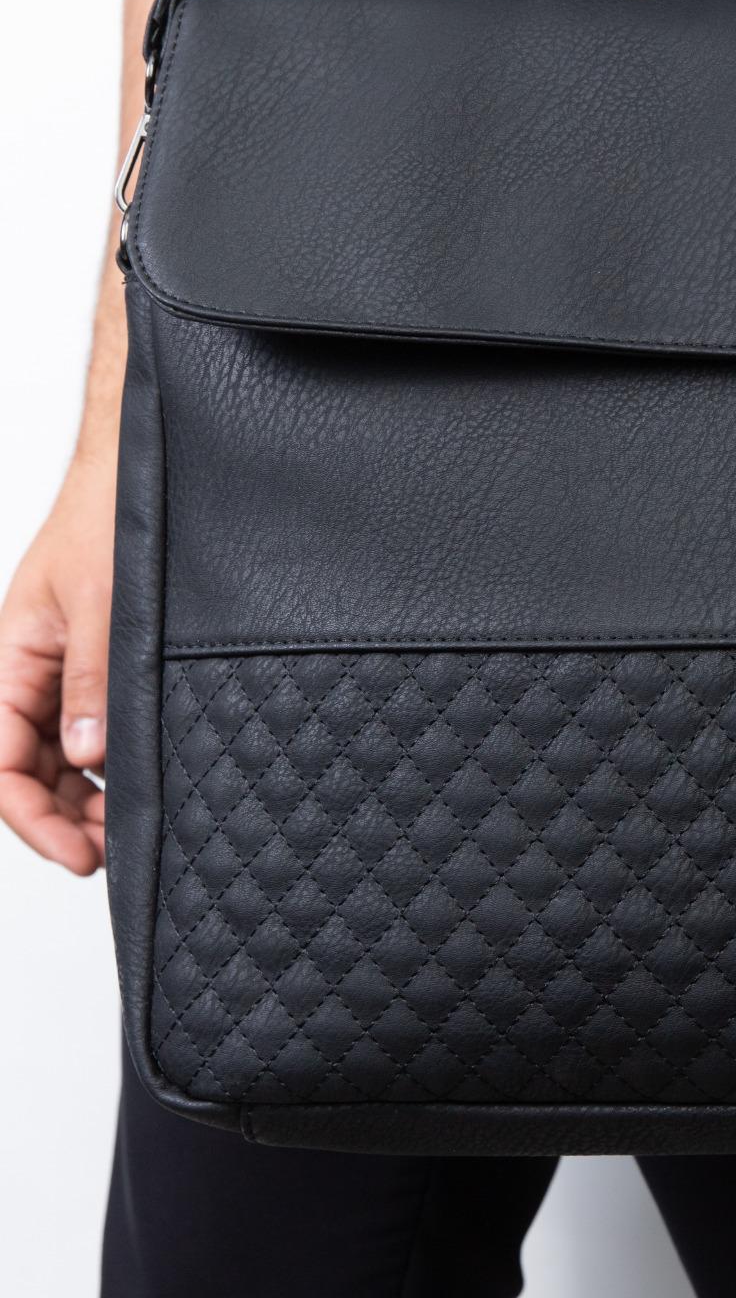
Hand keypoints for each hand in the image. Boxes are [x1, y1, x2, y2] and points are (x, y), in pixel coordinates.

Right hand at [0, 459, 116, 875]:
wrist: (130, 474)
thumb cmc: (104, 522)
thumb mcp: (100, 605)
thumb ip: (90, 680)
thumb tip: (86, 756)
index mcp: (6, 661)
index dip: (31, 817)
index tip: (76, 852)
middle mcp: (25, 673)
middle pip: (24, 771)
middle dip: (61, 818)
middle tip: (111, 851)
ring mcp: (55, 671)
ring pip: (54, 757)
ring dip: (82, 798)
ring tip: (126, 827)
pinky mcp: (89, 665)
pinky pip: (83, 728)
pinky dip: (103, 763)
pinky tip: (132, 782)